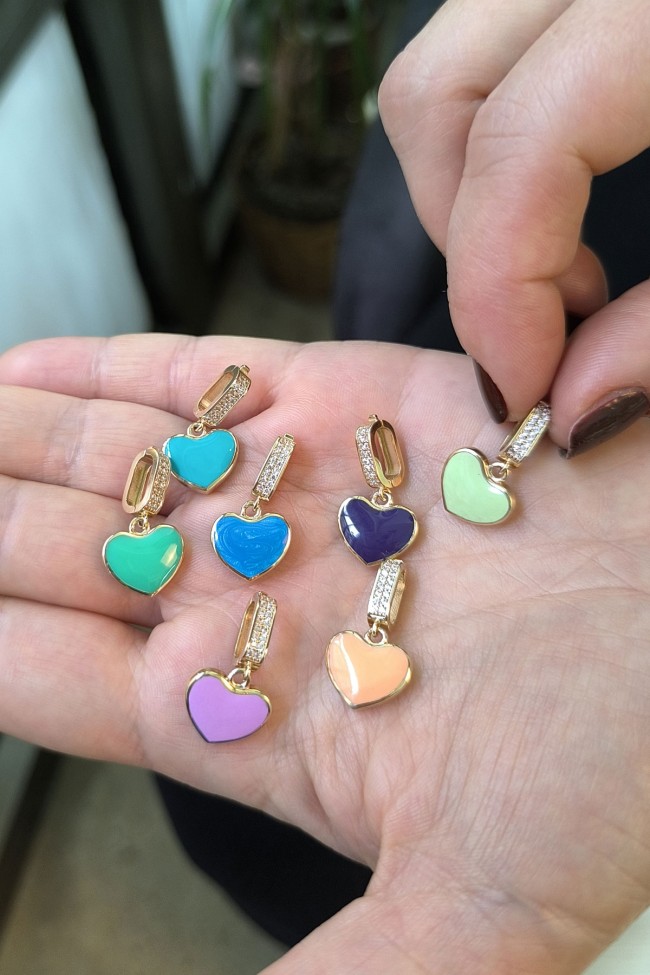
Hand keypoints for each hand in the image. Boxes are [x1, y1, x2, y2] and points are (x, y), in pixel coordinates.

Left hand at [1, 334, 648, 973]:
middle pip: (64, 552)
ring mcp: (298, 489)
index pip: (56, 676)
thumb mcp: (477, 907)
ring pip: (113, 458)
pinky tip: (22, 367)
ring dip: (13, 437)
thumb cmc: (612, 757)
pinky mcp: (352, 399)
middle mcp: (263, 595)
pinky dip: (106, 368)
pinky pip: (201, 377)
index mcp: (255, 711)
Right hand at [379, 0, 649, 453]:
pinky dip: (491, 156)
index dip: (497, 289)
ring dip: (462, 197)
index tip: (524, 390)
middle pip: (438, 90)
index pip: (517, 142)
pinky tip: (559, 216)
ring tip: (548, 279)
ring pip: (445, 69)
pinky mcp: (579, 8)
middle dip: (454, 239)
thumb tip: (574, 410)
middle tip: (528, 328)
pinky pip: (488, 66)